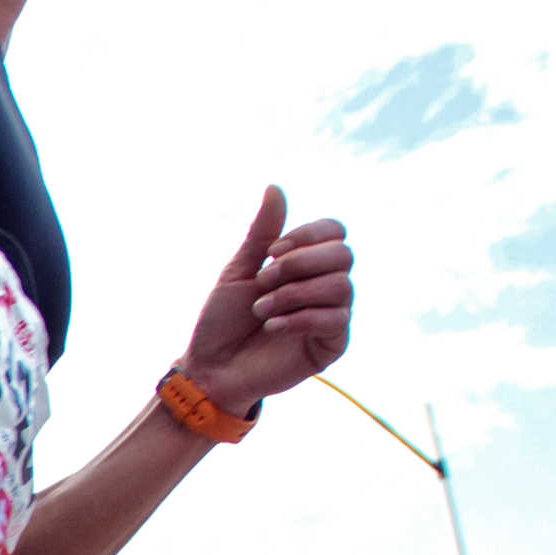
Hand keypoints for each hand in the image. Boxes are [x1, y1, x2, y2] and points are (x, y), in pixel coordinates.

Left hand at [173, 187, 352, 415]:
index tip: (271, 251)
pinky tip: (272, 326)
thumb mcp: (240, 270)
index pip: (335, 231)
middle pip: (343, 255)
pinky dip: (299, 318)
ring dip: (293, 294)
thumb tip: (274, 187)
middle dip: (298, 264)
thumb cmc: (223, 320)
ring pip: (341, 286)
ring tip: (261, 310)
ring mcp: (332, 316)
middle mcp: (327, 285)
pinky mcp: (332, 346)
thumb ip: (262, 233)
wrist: (212, 367)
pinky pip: (335, 320)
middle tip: (262, 282)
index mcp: (308, 264)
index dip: (307, 235)